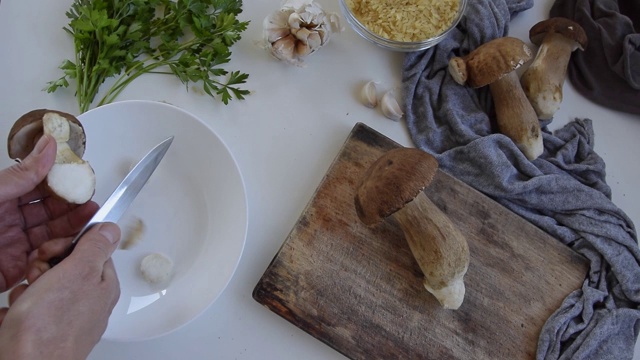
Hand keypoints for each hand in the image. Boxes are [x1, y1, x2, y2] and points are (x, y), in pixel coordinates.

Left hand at [0, 134, 97, 291]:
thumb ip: (21, 174)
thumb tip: (48, 146)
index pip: (36, 185)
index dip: (60, 180)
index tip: (80, 177)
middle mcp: (5, 221)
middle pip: (47, 209)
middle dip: (72, 205)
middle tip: (91, 201)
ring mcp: (11, 246)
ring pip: (50, 233)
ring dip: (71, 227)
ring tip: (90, 220)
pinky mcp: (15, 270)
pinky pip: (45, 258)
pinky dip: (61, 251)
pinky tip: (72, 243)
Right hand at [0, 222, 120, 359]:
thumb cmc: (51, 326)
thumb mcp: (78, 272)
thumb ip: (96, 247)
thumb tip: (112, 229)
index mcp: (103, 285)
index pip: (92, 250)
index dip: (68, 246)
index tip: (53, 251)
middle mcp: (89, 302)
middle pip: (66, 267)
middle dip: (44, 266)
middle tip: (38, 276)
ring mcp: (67, 317)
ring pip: (44, 287)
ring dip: (28, 287)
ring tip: (26, 301)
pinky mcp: (45, 330)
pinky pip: (30, 308)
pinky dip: (19, 308)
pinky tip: (16, 315)